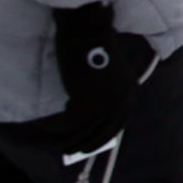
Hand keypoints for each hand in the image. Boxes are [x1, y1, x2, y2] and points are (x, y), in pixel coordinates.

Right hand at [48, 2, 155, 155]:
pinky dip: (61, 128)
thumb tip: (91, 120)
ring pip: (85, 131)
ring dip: (71, 141)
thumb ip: (104, 95)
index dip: (102, 137)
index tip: (89, 146)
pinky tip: (52, 128)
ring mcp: (106, 104)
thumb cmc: (93, 48)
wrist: (88, 31)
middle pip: (103, 133)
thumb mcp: (106, 76)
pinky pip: (71, 123)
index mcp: (130, 94)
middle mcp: (122, 102)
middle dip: (87, 144)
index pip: (116, 125)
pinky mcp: (87, 103)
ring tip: (60, 144)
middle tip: (72, 151)